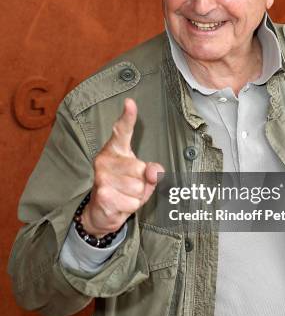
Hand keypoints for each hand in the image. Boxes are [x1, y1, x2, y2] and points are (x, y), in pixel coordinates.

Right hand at [82, 98, 163, 237]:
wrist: (101, 212)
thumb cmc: (123, 189)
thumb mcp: (143, 179)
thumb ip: (152, 172)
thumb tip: (154, 171)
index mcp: (115, 150)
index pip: (122, 131)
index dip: (128, 117)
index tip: (130, 103)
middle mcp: (105, 159)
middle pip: (141, 169)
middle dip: (142, 183)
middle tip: (130, 186)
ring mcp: (102, 176)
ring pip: (138, 188)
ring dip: (137, 197)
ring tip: (124, 195)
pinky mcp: (103, 194)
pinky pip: (132, 202)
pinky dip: (131, 207)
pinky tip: (119, 204)